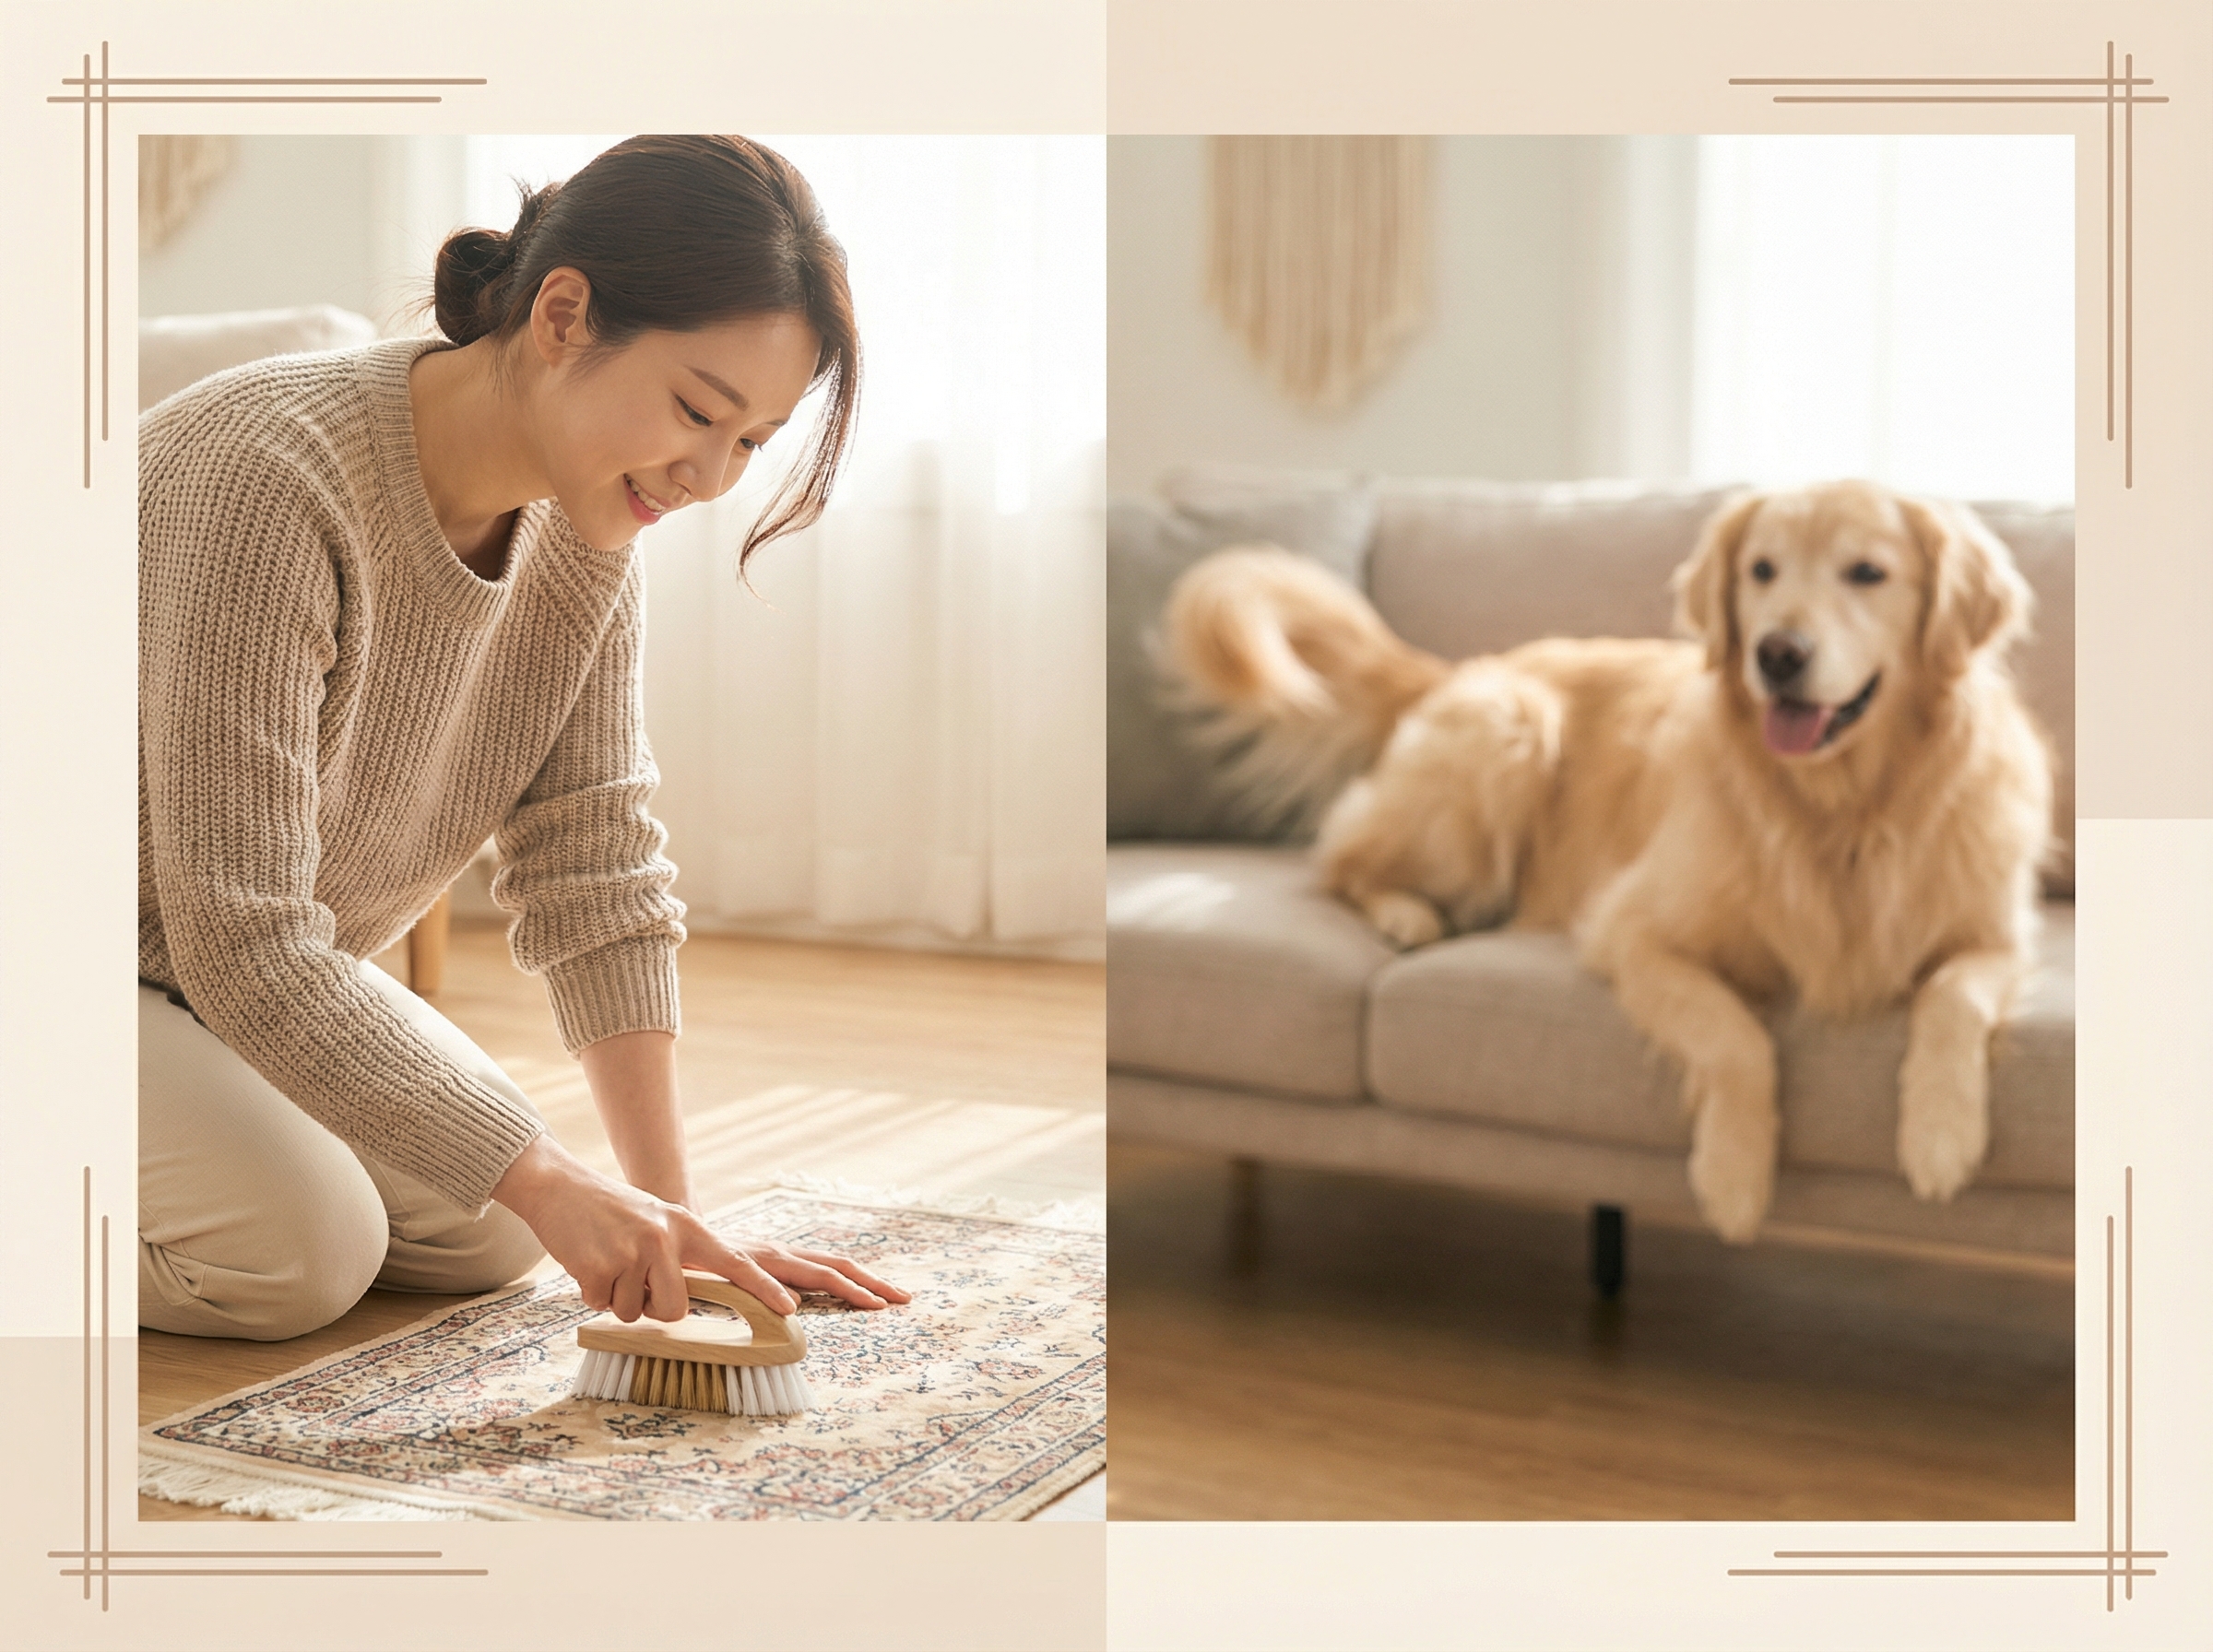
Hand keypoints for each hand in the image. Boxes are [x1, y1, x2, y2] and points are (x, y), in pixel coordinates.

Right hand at [491, 1135, 907, 1319]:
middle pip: (676, 1311)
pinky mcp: (599, 1266)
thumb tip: (689, 1306)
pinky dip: (592, 1293)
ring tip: (609, 1261)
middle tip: (634, 1277)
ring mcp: (633, 1252)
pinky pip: (602, 1307)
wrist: (561, 1187)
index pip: (735, 1262)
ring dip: (618, 1299)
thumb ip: (682, 1256)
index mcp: (688, 1227)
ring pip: (635, 1313)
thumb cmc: (614, 1214)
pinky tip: (588, 1262)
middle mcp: (666, 1237)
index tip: (791, 1310)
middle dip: (654, 1308)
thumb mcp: (658, 1223)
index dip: (763, 1288)